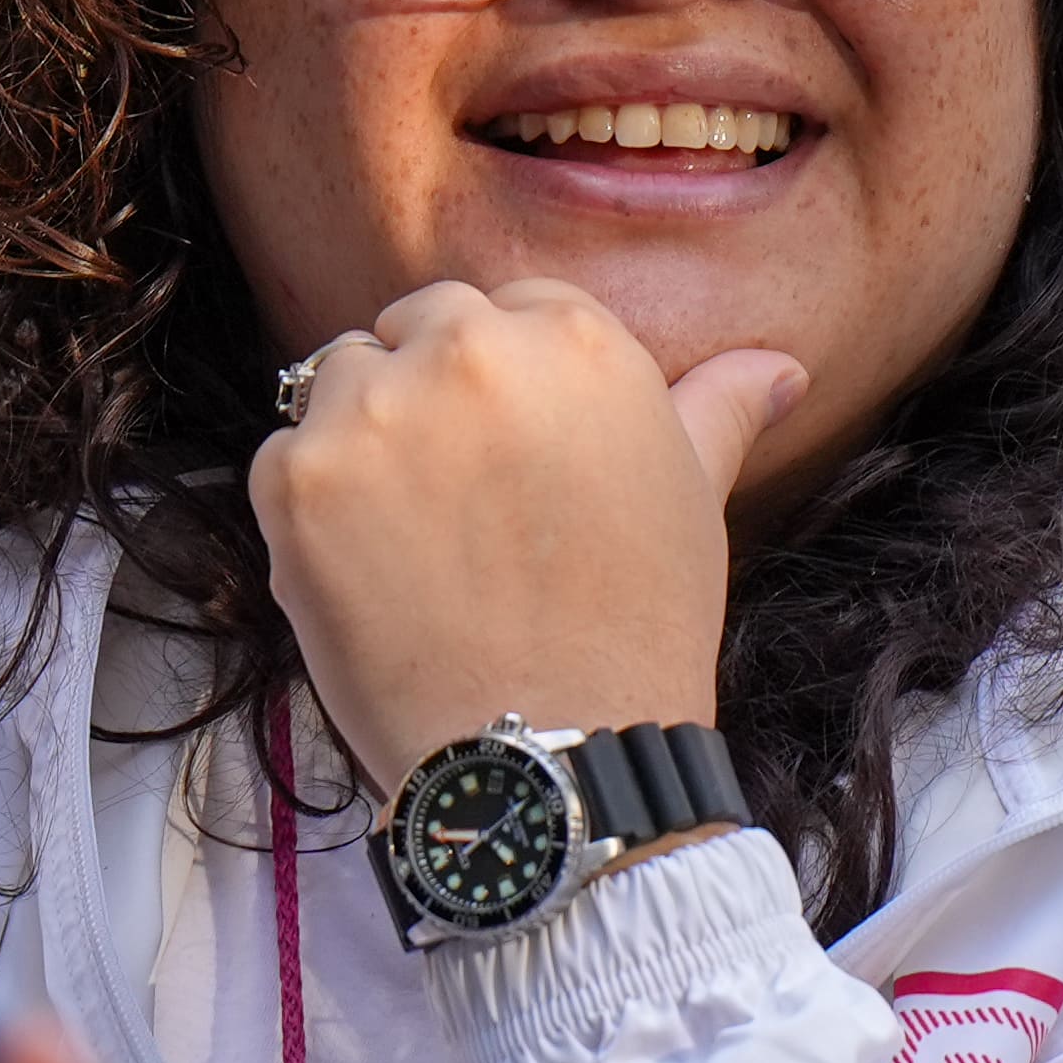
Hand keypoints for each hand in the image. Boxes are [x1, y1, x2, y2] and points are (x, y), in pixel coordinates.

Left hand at [251, 279, 804, 778]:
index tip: (515, 460)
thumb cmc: (636, 627)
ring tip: (415, 541)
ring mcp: (374, 410)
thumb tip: (779, 368)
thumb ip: (719, 409)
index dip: (509, 388)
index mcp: (575, 335)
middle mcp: (469, 349)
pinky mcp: (298, 478)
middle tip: (460, 502)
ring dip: (365, 439)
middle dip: (431, 395)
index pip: (509, 308)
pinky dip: (313, 508)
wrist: (551, 753)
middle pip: (418, 326)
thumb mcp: (693, 500)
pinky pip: (283, 456)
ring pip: (342, 380)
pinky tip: (371, 573)